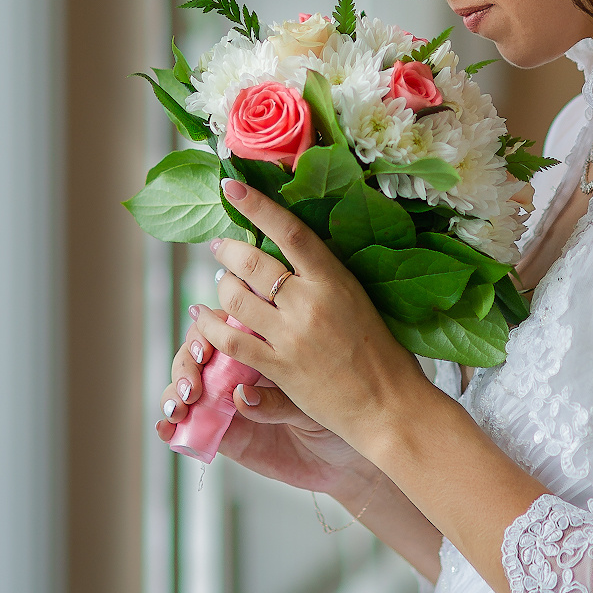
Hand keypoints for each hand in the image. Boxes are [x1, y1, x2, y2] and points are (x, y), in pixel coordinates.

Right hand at [158, 309, 380, 497]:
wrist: (351, 456)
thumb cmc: (341, 413)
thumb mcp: (315, 402)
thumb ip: (278, 400)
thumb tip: (240, 396)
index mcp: (266, 344)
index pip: (225, 323)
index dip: (207, 328)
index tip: (208, 345)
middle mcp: (243, 368)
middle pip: (198, 350)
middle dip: (187, 360)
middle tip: (195, 379)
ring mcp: (230, 401)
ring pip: (188, 383)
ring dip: (175, 389)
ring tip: (183, 404)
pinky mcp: (226, 434)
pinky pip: (190, 426)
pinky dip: (171, 425)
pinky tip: (167, 427)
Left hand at [188, 179, 428, 451]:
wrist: (390, 406)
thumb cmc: (385, 354)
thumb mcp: (361, 301)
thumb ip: (327, 280)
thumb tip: (295, 258)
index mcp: (335, 280)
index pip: (290, 230)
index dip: (257, 205)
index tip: (233, 186)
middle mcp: (309, 303)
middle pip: (254, 263)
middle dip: (229, 250)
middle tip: (220, 247)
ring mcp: (291, 337)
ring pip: (237, 298)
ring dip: (221, 286)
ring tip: (220, 282)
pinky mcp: (278, 368)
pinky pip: (231, 340)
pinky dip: (211, 325)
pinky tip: (202, 317)